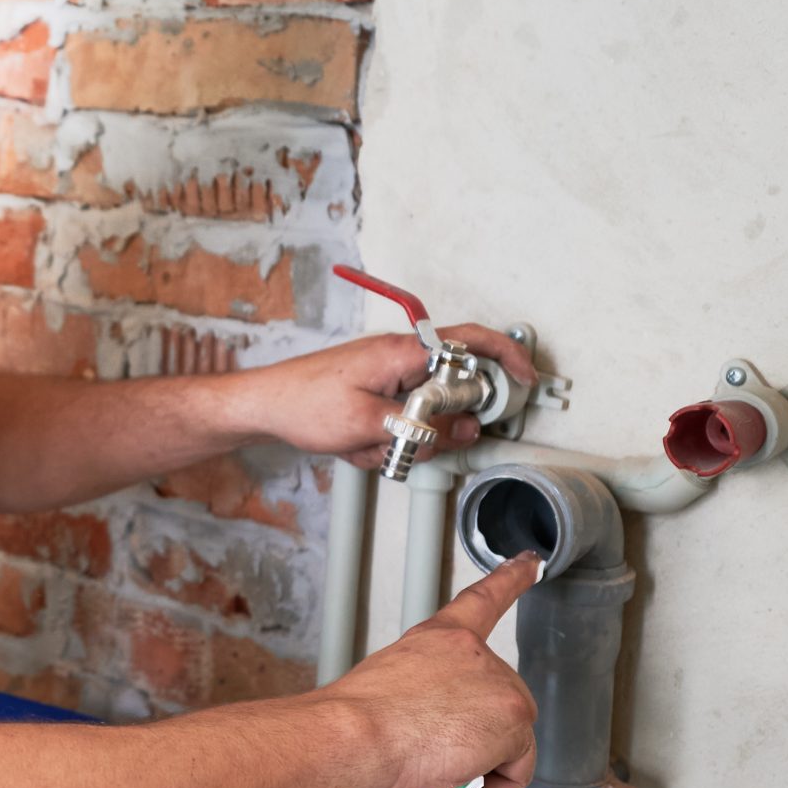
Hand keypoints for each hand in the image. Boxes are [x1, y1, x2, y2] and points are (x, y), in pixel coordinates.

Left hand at [238, 327, 537, 467]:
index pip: (470, 341)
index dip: (506, 357)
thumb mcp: (370, 424)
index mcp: (402, 352)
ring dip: (399, 440)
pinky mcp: (374, 393)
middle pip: (449, 392)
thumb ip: (425, 427)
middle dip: (432, 428)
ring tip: (365, 445)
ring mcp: (386, 375)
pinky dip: (380, 441)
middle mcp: (398, 357)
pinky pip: (398, 422)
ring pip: (423, 415)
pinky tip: (354, 446)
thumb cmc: (302, 403)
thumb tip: (467, 429)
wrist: (261, 406)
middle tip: (408, 443)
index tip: (526, 379)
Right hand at [323, 554, 539, 787]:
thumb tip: (437, 744)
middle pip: (499, 710)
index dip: (511, 578)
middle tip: (428, 772)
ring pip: (507, 748)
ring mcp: (500, 685)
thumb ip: (427, 702)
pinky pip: (514, 774)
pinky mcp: (513, 721)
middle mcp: (477, 654)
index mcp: (442, 639)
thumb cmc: (356, 720)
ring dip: (474, 777)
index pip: (483, 600)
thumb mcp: (391, 690)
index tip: (531, 562)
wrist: (354, 733)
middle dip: (470, 750)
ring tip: (432, 785)